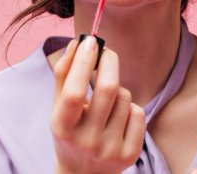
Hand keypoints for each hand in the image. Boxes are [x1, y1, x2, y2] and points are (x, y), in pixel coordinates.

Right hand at [50, 36, 145, 173]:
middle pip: (108, 89)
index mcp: (62, 127)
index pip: (74, 91)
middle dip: (109, 62)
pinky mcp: (130, 154)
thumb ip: (64, 74)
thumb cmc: (69, 132)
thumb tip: (78, 43)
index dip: (83, 63)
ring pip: (125, 97)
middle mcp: (87, 141)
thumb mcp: (58, 107)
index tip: (90, 41)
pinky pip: (138, 113)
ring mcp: (110, 149)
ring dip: (117, 89)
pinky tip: (118, 118)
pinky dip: (129, 108)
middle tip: (106, 51)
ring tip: (106, 101)